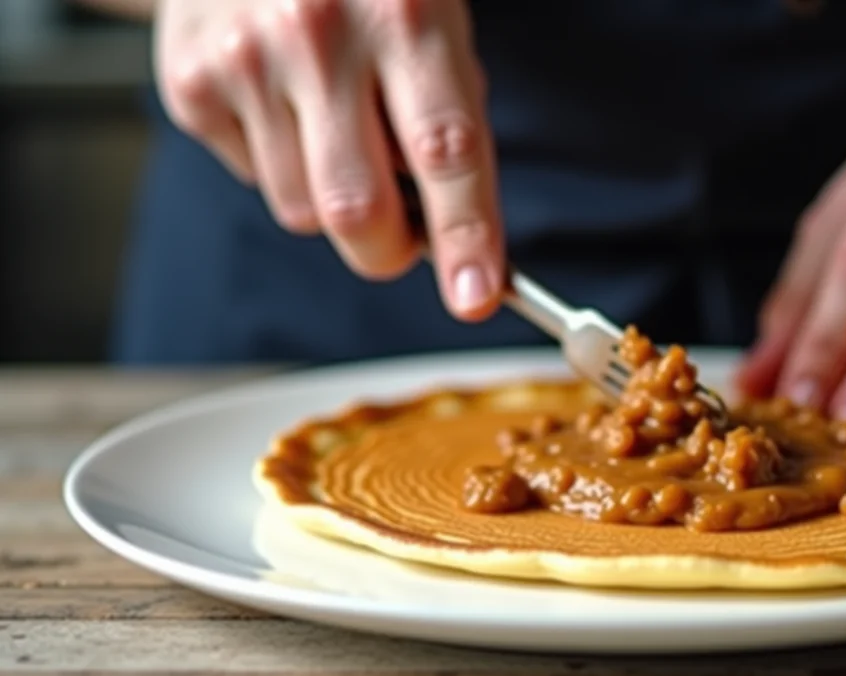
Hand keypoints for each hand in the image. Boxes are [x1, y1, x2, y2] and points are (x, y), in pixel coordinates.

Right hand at [155, 0, 503, 318]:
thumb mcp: (432, 22)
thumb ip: (446, 119)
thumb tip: (451, 239)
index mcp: (406, 16)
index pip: (446, 150)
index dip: (466, 234)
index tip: (475, 297)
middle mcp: (319, 35)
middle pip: (357, 210)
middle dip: (387, 250)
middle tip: (401, 238)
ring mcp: (245, 59)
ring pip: (303, 212)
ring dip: (332, 201)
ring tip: (334, 127)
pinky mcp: (190, 83)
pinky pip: (255, 181)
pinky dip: (283, 165)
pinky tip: (284, 104)